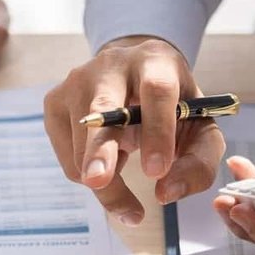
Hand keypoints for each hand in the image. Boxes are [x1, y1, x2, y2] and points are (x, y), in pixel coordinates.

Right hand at [43, 36, 225, 225]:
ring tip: (127, 189)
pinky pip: (69, 157)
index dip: (157, 131)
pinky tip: (109, 160)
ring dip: (106, 182)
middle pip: (103, 108)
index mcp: (156, 62)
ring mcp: (76, 81)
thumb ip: (198, 162)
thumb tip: (167, 192)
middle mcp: (111, 65)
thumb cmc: (174, 108)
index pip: (157, 91)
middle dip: (101, 148)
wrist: (136, 76)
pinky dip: (90, 173)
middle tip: (99, 181)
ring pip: (83, 144)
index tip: (157, 171)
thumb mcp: (200, 128)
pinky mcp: (55, 102)